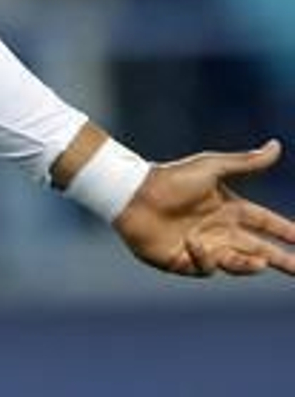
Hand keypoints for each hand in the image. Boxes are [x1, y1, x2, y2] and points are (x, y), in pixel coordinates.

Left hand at [114, 140, 294, 277]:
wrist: (134, 194)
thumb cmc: (171, 178)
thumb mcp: (211, 168)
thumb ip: (245, 162)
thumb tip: (276, 146)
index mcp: (229, 208)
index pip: (265, 222)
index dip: (286, 231)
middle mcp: (220, 230)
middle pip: (259, 250)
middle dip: (283, 261)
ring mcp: (203, 247)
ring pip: (238, 264)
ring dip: (249, 264)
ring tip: (259, 260)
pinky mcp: (184, 261)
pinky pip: (206, 267)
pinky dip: (204, 256)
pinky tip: (192, 241)